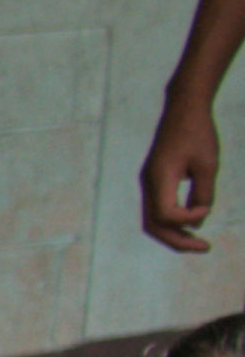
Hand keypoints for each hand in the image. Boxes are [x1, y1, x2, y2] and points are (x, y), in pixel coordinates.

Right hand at [144, 93, 221, 253]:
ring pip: (154, 220)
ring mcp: (149, 183)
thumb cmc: (198, 134)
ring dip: (175, 234)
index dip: (188, 219)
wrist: (184, 109)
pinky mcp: (155, 180)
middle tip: (204, 248)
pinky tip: (192, 222)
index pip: (166, 215)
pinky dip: (174, 221)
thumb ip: (203, 194)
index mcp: (159, 178)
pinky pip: (159, 209)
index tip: (206, 208)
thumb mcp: (208, 165)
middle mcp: (148, 184)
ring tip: (198, 242)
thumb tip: (199, 220)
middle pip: (154, 226)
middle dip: (177, 241)